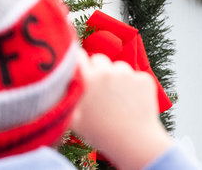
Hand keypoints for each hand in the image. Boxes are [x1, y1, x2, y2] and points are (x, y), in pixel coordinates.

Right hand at [71, 52, 171, 169]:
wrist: (135, 144)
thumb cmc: (103, 134)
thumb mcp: (74, 120)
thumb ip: (66, 98)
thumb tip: (58, 85)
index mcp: (87, 80)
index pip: (78, 56)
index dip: (80, 63)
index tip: (82, 71)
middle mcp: (106, 72)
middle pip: (99, 59)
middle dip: (99, 70)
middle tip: (101, 90)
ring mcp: (127, 75)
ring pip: (119, 67)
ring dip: (117, 77)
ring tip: (118, 99)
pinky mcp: (143, 80)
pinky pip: (136, 76)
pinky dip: (135, 86)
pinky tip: (132, 103)